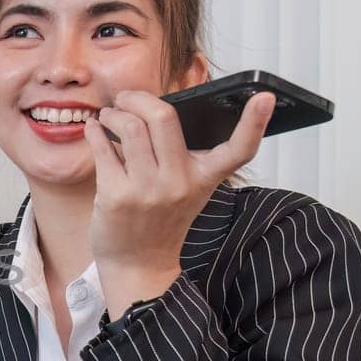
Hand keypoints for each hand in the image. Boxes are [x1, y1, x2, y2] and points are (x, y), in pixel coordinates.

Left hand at [83, 89, 274, 311]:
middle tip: (126, 98)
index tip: (265, 97)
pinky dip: (96, 131)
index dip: (255, 122)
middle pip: (163, 117)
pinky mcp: (117, 196)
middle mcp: (180, 182)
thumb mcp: (186, 188)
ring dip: (114, 114)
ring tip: (109, 116)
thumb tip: (149, 107)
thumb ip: (178, 153)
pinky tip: (95, 129)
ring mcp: (148, 189)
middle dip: (138, 97)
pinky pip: (103, 148)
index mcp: (205, 177)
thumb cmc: (160, 217)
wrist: (139, 264)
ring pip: (129, 128)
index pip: (239, 150)